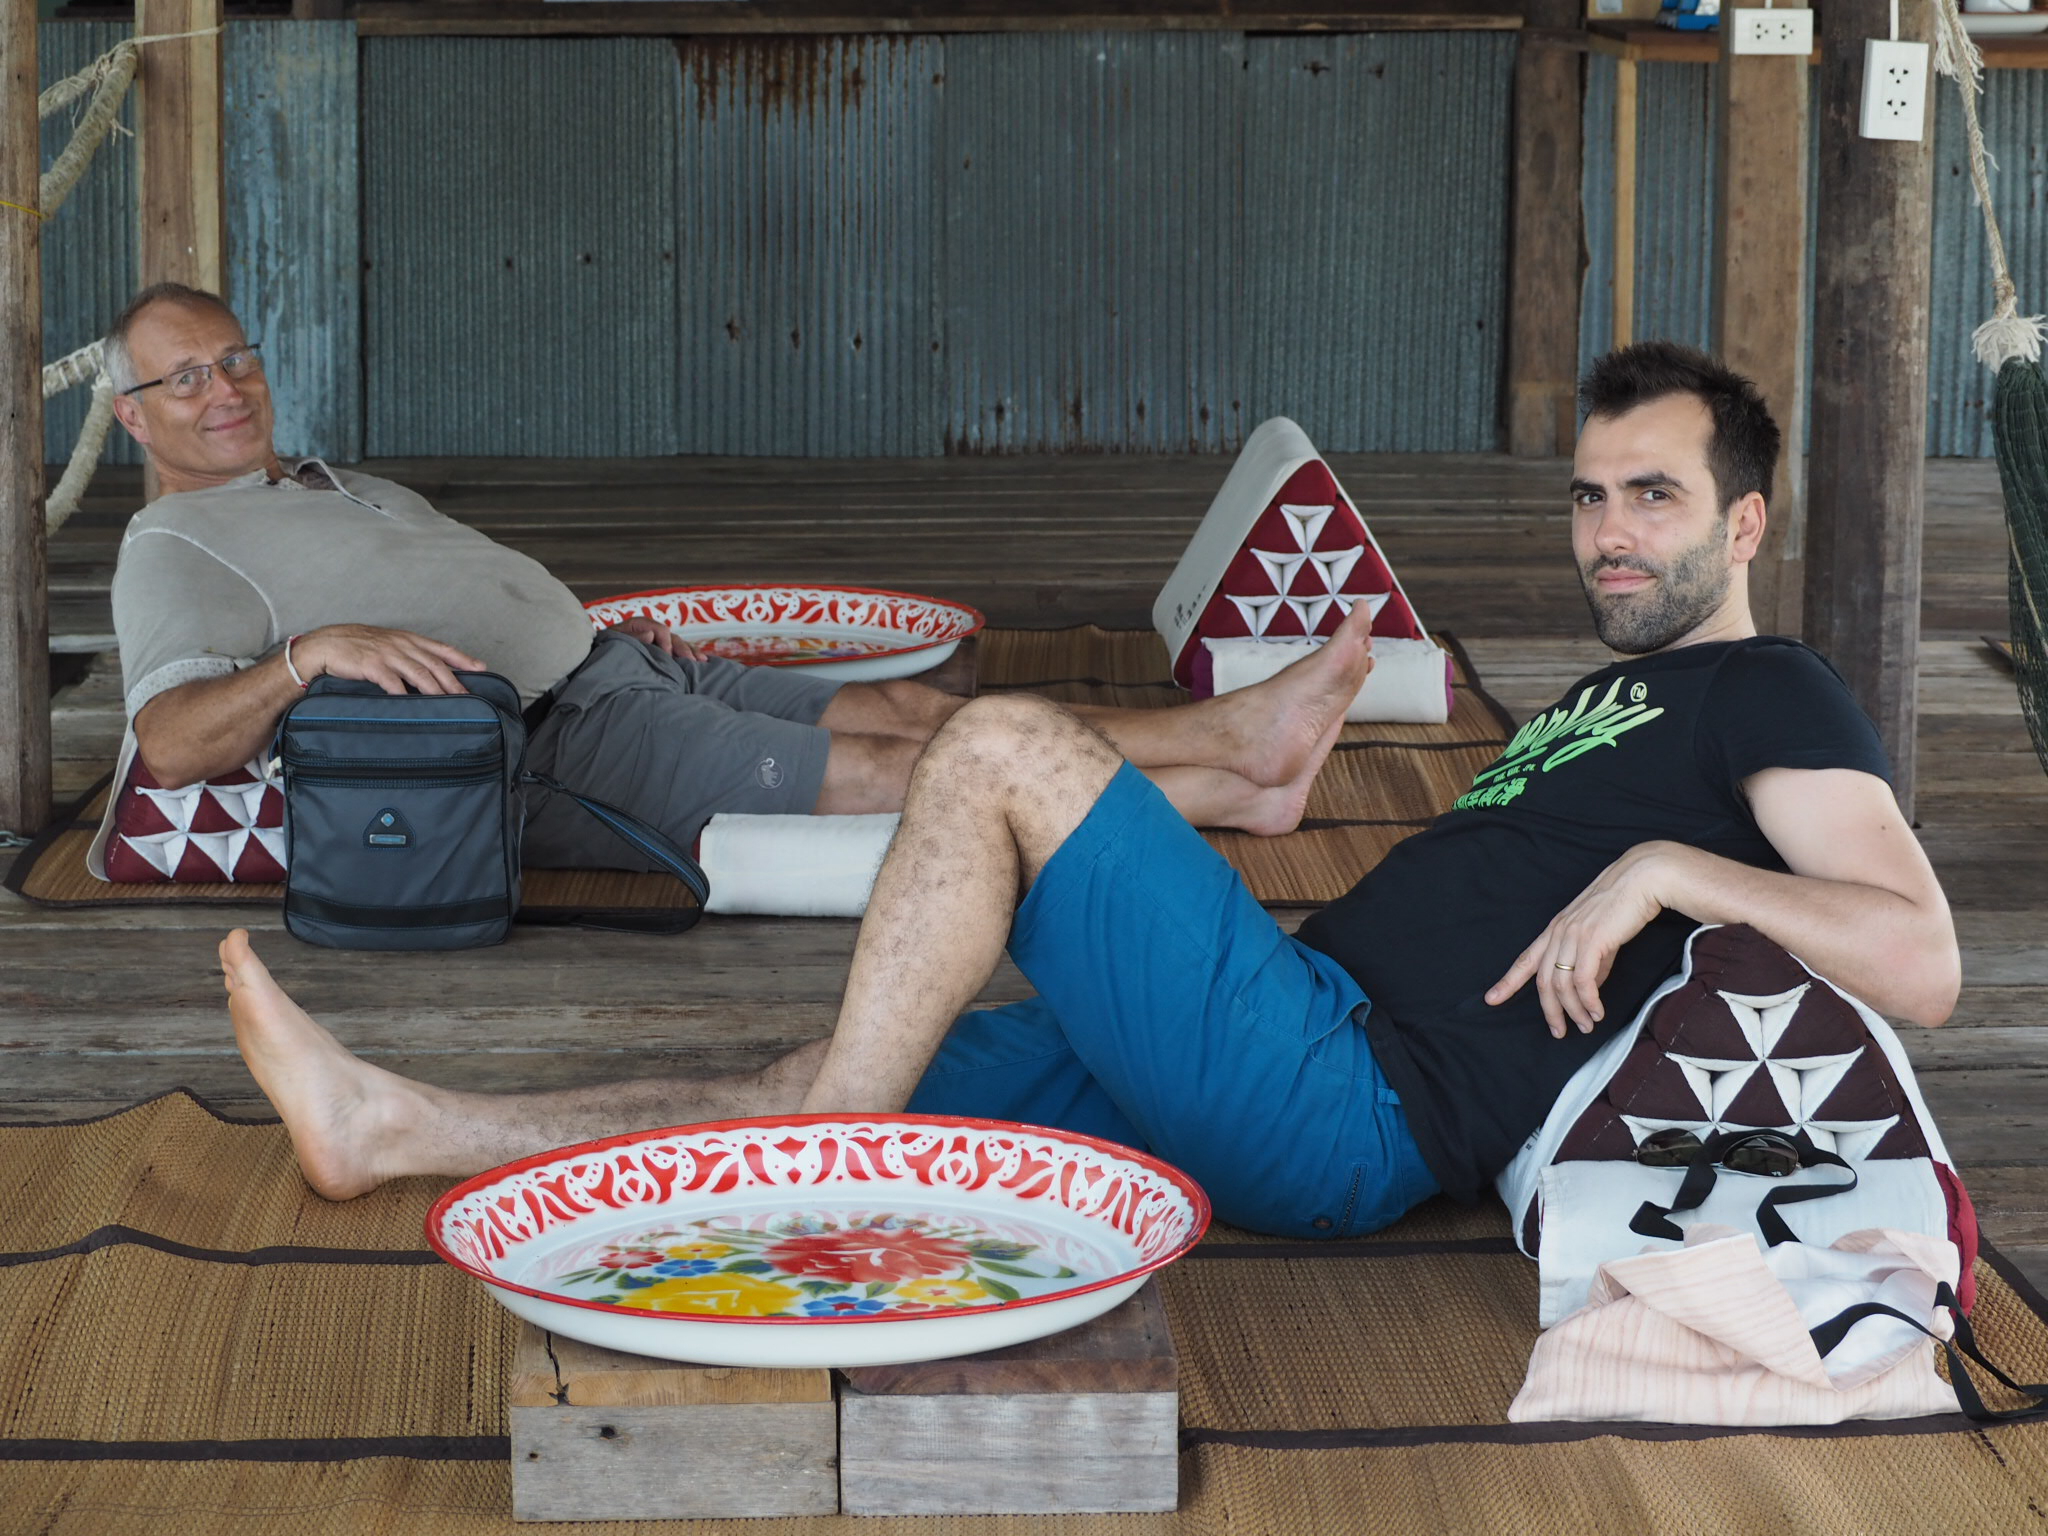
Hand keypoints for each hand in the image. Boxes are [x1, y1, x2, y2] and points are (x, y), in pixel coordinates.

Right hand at [294, 625, 484, 695]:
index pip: (441, 649)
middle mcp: (402, 645)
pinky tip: (414, 705)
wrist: (326, 644)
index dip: (463, 658)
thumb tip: (430, 673)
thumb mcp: (388, 644)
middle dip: (454, 682)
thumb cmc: (357, 647)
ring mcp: (388, 655)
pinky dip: (405, 694)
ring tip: (450, 703)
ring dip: (437, 690)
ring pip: (420, 673)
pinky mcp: (372, 666)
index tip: (481, 668)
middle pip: (435, 664)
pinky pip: (393, 682)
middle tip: (469, 697)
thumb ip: (409, 655)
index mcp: (408, 639)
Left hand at [613, 615, 705, 660]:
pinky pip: (678, 653)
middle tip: (692, 661)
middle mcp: (650, 631)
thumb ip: (632, 638)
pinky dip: (689, 657)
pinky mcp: (660, 652)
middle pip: (671, 636)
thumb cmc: (604, 650)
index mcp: (638, 625)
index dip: (665, 641)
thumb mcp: (614, 642)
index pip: (658, 629)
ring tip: (702, 661)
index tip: (668, 656)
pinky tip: (702, 663)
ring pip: (678, 644)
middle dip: (683, 648)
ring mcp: (657, 642)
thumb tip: (651, 634)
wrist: (599, 660)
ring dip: (691, 652)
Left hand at [1484, 842, 1685, 1038]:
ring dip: (1574, 1011)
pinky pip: (1583, 981)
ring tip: (1586, 1026)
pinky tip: (1597, 1012)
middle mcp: (1559, 932)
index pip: (1525, 959)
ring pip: (1562, 984)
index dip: (1508, 981)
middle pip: (1543, 981)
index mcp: (1556, 929)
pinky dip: (1589, 1001)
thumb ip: (1591, 960)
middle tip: (1559, 1032)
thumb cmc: (1624, 904)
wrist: (1644, 878)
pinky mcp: (1593, 940)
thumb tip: (1588, 987)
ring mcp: (1573, 935)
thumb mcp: (1599, 935)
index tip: (1491, 999)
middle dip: (1550, 1011)